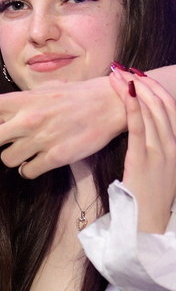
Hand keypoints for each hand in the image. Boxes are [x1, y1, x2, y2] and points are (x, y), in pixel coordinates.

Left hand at [0, 75, 125, 177]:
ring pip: (8, 160)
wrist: (110, 104)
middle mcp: (26, 120)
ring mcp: (39, 139)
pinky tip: (46, 155)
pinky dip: (31, 168)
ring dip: (15, 156)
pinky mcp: (55, 157)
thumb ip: (15, 109)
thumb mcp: (40, 94)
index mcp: (21, 101)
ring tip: (35, 143)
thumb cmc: (72, 97)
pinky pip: (28, 172)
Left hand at [111, 70, 175, 233]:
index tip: (139, 76)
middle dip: (144, 83)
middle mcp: (173, 145)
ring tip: (120, 74)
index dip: (155, 90)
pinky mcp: (145, 158)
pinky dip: (133, 106)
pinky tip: (126, 92)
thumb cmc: (145, 196)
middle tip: (126, 69)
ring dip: (135, 89)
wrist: (148, 222)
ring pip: (151, 111)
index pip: (169, 109)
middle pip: (162, 105)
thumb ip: (146, 147)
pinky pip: (139, 126)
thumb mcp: (152, 167)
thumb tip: (131, 131)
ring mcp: (161, 151)